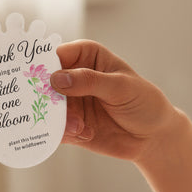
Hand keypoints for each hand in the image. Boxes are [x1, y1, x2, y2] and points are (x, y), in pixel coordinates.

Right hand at [50, 39, 183, 163]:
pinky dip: (65, 133)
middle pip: (45, 82)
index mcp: (85, 56)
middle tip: (49, 106)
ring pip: (47, 108)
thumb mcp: (121, 86)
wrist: (153, 137)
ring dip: (57, 118)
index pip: (57, 54)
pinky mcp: (70, 125)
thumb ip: (90, 81)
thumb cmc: (143, 101)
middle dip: (44, 95)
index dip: (43, 63)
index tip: (37, 77)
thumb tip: (57, 79)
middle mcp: (73, 77)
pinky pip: (55, 129)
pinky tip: (85, 134)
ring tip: (79, 126)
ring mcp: (70, 102)